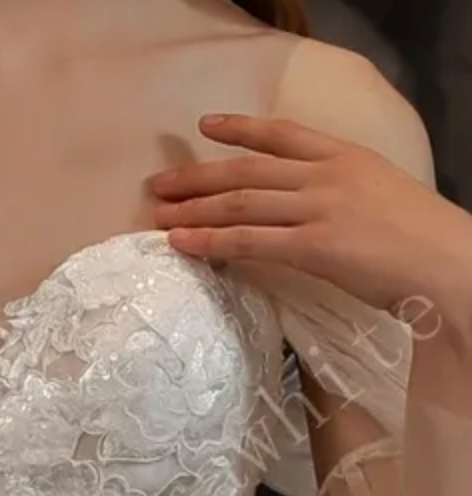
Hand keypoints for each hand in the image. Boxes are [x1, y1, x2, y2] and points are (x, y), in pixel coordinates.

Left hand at [151, 114, 471, 324]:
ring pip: (239, 204)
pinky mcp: (313, 246)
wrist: (449, 263)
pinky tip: (183, 243)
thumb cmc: (421, 238)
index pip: (283, 134)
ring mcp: (318, 209)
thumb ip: (339, 192)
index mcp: (346, 157)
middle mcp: (326, 176)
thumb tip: (301, 207)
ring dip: (194, 210)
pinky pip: (247, 242)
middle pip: (246, 171)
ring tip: (159, 216)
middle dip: (197, 178)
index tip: (205, 126)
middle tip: (159, 185)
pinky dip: (210, 242)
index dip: (240, 129)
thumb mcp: (380, 195)